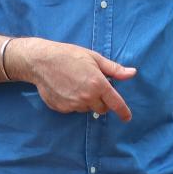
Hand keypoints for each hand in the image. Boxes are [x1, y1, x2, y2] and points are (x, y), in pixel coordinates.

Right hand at [10, 38, 135, 120]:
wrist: (40, 61)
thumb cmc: (69, 55)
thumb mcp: (94, 58)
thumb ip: (114, 69)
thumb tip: (132, 73)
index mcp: (98, 84)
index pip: (116, 103)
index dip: (124, 112)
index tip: (127, 118)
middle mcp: (87, 97)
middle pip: (102, 109)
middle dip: (102, 101)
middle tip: (94, 86)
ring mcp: (73, 104)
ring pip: (87, 109)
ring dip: (87, 101)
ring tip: (77, 84)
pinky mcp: (62, 108)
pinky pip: (74, 109)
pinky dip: (74, 102)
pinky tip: (67, 89)